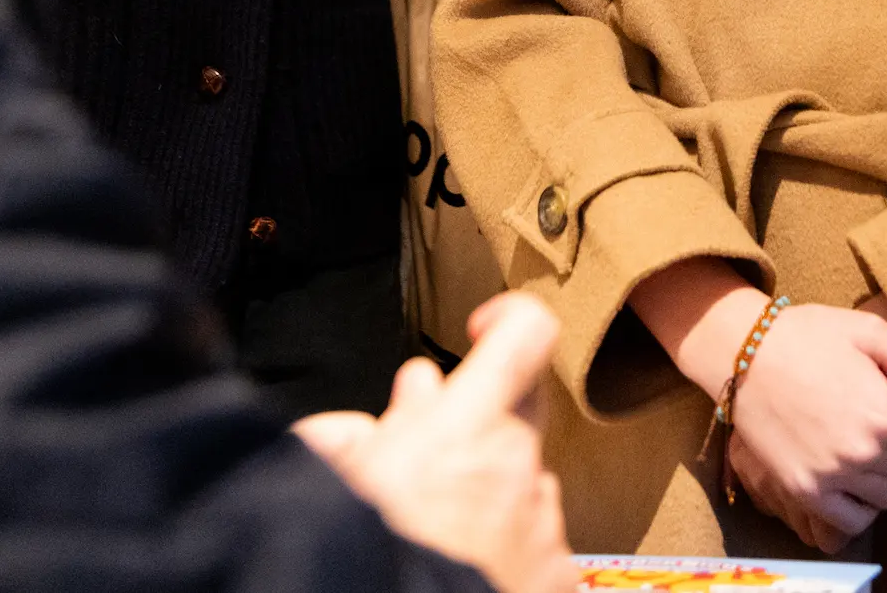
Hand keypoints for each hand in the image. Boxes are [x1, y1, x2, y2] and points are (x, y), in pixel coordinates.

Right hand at [291, 293, 573, 592]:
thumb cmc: (372, 552)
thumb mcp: (330, 482)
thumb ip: (338, 439)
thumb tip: (344, 432)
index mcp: (467, 427)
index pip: (527, 335)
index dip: (509, 320)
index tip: (482, 329)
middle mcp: (517, 465)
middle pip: (516, 410)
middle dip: (473, 419)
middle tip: (428, 441)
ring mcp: (542, 521)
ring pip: (520, 482)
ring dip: (484, 489)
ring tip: (437, 519)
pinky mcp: (556, 573)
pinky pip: (535, 541)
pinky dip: (504, 545)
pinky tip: (465, 560)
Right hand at [724, 304, 886, 551]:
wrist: (743, 354)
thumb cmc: (808, 335)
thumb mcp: (870, 330)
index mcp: (886, 413)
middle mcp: (864, 453)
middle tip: (884, 429)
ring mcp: (833, 477)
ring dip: (886, 479)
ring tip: (865, 451)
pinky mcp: (805, 492)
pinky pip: (853, 521)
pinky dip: (860, 507)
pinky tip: (850, 481)